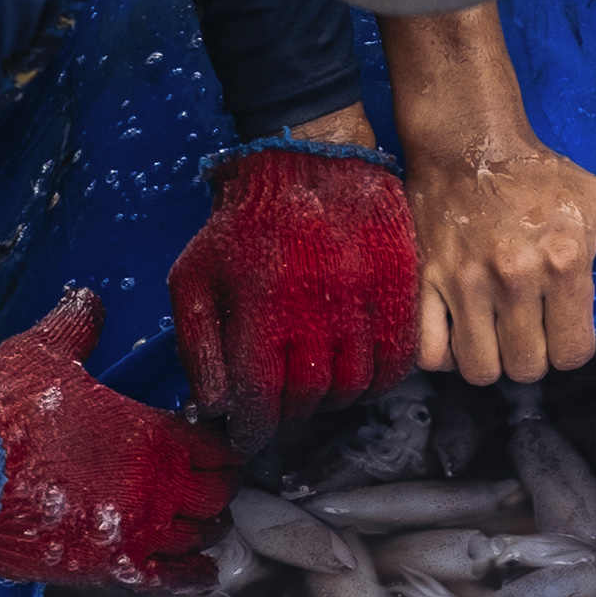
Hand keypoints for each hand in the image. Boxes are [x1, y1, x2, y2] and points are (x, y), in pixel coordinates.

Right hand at [0, 289, 238, 587]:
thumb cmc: (0, 415)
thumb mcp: (42, 352)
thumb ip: (76, 325)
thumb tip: (88, 301)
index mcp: (151, 434)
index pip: (218, 444)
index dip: (223, 442)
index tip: (217, 440)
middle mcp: (154, 486)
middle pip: (218, 492)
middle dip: (220, 485)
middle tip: (213, 480)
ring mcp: (134, 531)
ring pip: (201, 536)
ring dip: (207, 527)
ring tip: (205, 520)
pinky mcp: (106, 568)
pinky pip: (169, 578)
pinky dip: (192, 575)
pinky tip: (204, 571)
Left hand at [170, 140, 420, 453]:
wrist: (307, 159)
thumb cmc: (242, 224)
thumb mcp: (194, 277)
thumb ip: (197, 346)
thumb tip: (212, 407)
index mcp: (263, 303)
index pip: (261, 396)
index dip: (252, 428)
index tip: (247, 437)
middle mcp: (319, 304)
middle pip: (310, 396)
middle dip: (289, 412)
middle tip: (279, 405)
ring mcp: (365, 296)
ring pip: (355, 385)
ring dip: (331, 400)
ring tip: (315, 388)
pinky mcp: (401, 285)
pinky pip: (398, 359)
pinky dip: (378, 381)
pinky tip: (356, 373)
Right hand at [381, 0, 595, 383]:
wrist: (469, 143)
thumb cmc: (544, 177)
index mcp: (565, 260)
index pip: (573, 353)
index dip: (571, 346)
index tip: (563, 324)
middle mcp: (515, 274)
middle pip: (528, 367)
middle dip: (532, 356)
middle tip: (528, 330)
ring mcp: (465, 280)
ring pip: (480, 369)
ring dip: (489, 361)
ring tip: (495, 336)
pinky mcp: (425, 280)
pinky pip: (429, 352)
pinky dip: (443, 354)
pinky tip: (458, 333)